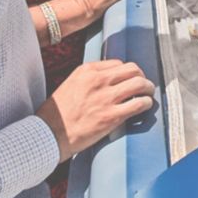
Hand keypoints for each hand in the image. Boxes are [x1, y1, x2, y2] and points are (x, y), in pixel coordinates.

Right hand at [37, 59, 153, 161]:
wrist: (49, 134)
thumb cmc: (57, 113)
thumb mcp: (71, 84)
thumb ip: (89, 79)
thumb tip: (109, 80)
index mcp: (87, 70)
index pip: (118, 63)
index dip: (127, 72)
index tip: (129, 79)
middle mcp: (98, 80)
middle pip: (132, 70)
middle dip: (141, 76)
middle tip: (143, 85)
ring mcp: (106, 98)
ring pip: (139, 84)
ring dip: (148, 88)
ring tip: (148, 94)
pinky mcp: (112, 116)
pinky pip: (138, 104)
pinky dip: (146, 103)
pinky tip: (145, 106)